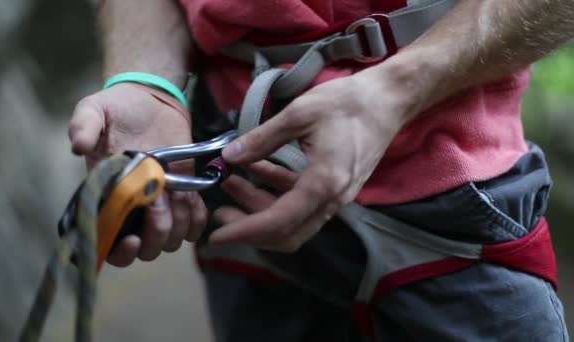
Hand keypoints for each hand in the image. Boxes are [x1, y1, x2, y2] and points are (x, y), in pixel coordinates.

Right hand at [68, 82, 207, 265]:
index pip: (109, 244)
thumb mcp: (93, 110)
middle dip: (156, 232)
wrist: (150, 100)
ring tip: (175, 194)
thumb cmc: (118, 108)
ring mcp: (160, 205)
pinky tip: (192, 198)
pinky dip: (197, 218)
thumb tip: (78, 147)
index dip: (121, 253)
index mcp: (106, 197)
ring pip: (172, 241)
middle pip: (147, 250)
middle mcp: (133, 209)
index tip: (133, 239)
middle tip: (158, 199)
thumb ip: (82, 126)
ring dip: (178, 223)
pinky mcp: (184, 195)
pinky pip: (194, 224)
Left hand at [209, 67, 411, 251]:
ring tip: (232, 182)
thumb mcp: (298, 113)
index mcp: (323, 183)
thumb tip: (228, 157)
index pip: (278, 222)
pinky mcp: (337, 188)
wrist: (389, 99)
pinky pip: (303, 203)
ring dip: (261, 207)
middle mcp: (332, 199)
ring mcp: (337, 196)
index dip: (244, 231)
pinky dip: (278, 193)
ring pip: (293, 220)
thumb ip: (261, 139)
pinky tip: (258, 170)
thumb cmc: (347, 102)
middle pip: (286, 233)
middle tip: (220, 211)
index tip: (215, 235)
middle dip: (250, 227)